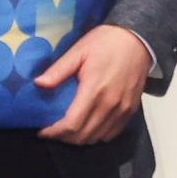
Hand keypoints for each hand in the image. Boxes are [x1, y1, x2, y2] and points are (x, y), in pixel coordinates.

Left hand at [37, 23, 152, 145]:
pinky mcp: (131, 110)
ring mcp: (122, 109)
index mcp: (94, 90)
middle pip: (83, 136)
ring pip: (97, 137)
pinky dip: (97, 135)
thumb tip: (39, 84)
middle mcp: (110, 104)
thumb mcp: (78, 51)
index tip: (42, 131)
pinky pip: (112, 133)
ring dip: (80, 138)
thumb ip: (58, 70)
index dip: (54, 132)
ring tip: (68, 130)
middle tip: (52, 130)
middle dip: (64, 137)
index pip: (72, 124)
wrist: (137, 38)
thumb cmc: (106, 42)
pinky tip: (88, 127)